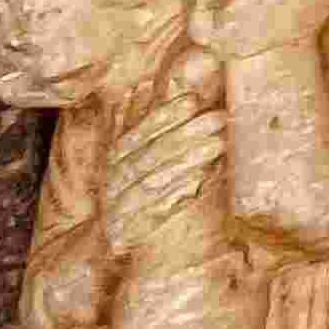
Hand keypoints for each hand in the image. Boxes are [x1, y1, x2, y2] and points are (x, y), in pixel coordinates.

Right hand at [99, 80, 227, 260]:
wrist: (108, 241)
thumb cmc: (131, 188)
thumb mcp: (130, 155)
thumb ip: (137, 124)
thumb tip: (141, 87)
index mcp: (115, 157)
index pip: (139, 132)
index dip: (165, 114)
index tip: (194, 99)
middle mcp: (114, 179)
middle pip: (152, 153)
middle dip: (187, 133)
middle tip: (220, 117)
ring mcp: (120, 205)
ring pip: (155, 180)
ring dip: (189, 160)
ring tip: (220, 143)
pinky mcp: (128, 230)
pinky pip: (155, 211)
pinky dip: (177, 194)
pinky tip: (201, 179)